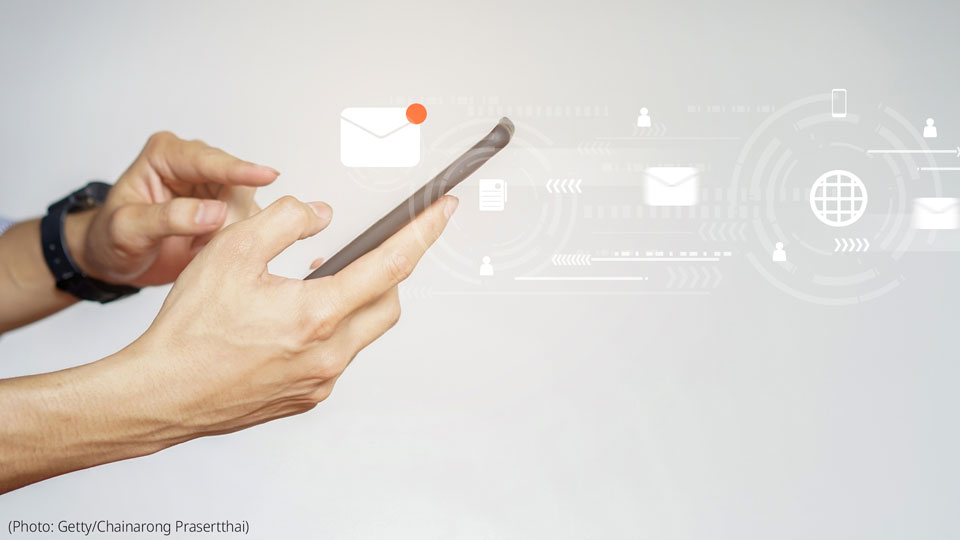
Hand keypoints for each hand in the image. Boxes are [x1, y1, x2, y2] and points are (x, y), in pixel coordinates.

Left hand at [70, 131, 278, 286]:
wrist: (112, 260)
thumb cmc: (110, 239)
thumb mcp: (127, 230)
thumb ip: (169, 218)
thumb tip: (215, 212)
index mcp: (165, 155)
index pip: (209, 161)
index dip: (240, 171)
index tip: (268, 176)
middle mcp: (193, 164)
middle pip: (236, 184)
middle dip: (227, 218)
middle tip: (197, 246)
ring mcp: (213, 186)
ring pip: (246, 205)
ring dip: (228, 232)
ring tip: (194, 249)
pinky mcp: (226, 208)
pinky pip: (247, 222)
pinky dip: (232, 240)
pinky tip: (204, 250)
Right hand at [119, 194, 457, 438]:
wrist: (162, 394)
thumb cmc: (189, 331)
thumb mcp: (231, 250)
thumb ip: (284, 220)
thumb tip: (320, 215)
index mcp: (317, 315)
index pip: (392, 264)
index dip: (423, 231)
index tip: (443, 210)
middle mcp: (328, 355)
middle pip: (388, 302)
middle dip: (386, 271)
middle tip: (365, 250)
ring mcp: (320, 382)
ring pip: (363, 332)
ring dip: (354, 301)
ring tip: (317, 281)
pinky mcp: (307, 398)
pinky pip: (338, 357)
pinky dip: (331, 331)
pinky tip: (297, 320)